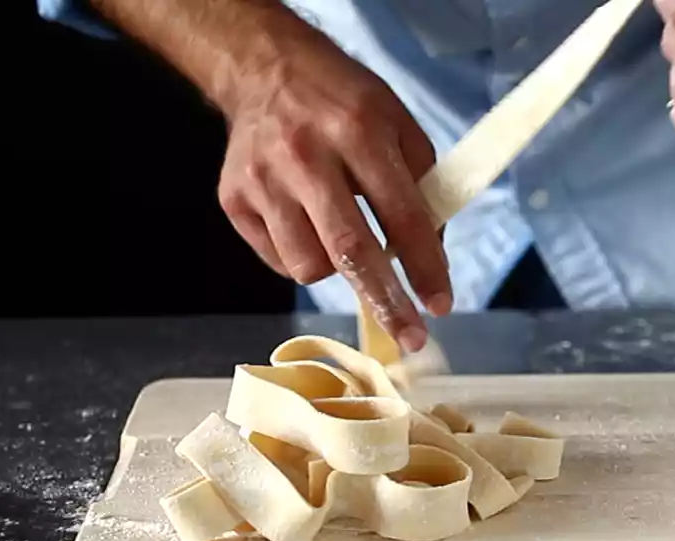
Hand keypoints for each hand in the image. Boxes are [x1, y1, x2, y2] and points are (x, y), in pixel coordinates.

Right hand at [218, 23, 448, 350]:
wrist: (263, 68)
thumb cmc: (343, 102)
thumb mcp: (397, 125)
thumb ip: (422, 187)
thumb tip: (431, 258)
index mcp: (358, 130)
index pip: (401, 214)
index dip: (424, 266)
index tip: (440, 305)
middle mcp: (306, 156)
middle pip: (351, 251)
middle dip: (386, 301)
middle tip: (410, 337)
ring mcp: (264, 180)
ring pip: (310, 265)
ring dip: (338, 269)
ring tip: (340, 234)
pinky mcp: (234, 199)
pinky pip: (280, 259)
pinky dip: (303, 256)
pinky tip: (306, 223)